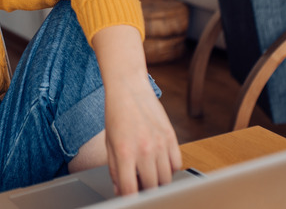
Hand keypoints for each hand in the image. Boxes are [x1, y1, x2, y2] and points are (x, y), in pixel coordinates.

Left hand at [91, 25, 181, 194]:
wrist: (129, 88)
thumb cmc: (116, 114)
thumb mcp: (109, 143)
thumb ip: (115, 169)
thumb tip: (120, 190)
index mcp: (125, 153)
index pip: (130, 189)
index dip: (130, 200)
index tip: (131, 201)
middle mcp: (145, 150)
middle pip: (152, 188)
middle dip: (146, 192)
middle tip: (140, 186)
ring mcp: (161, 144)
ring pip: (166, 179)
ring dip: (158, 182)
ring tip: (149, 175)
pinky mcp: (172, 137)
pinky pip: (176, 165)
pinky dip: (169, 169)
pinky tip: (160, 163)